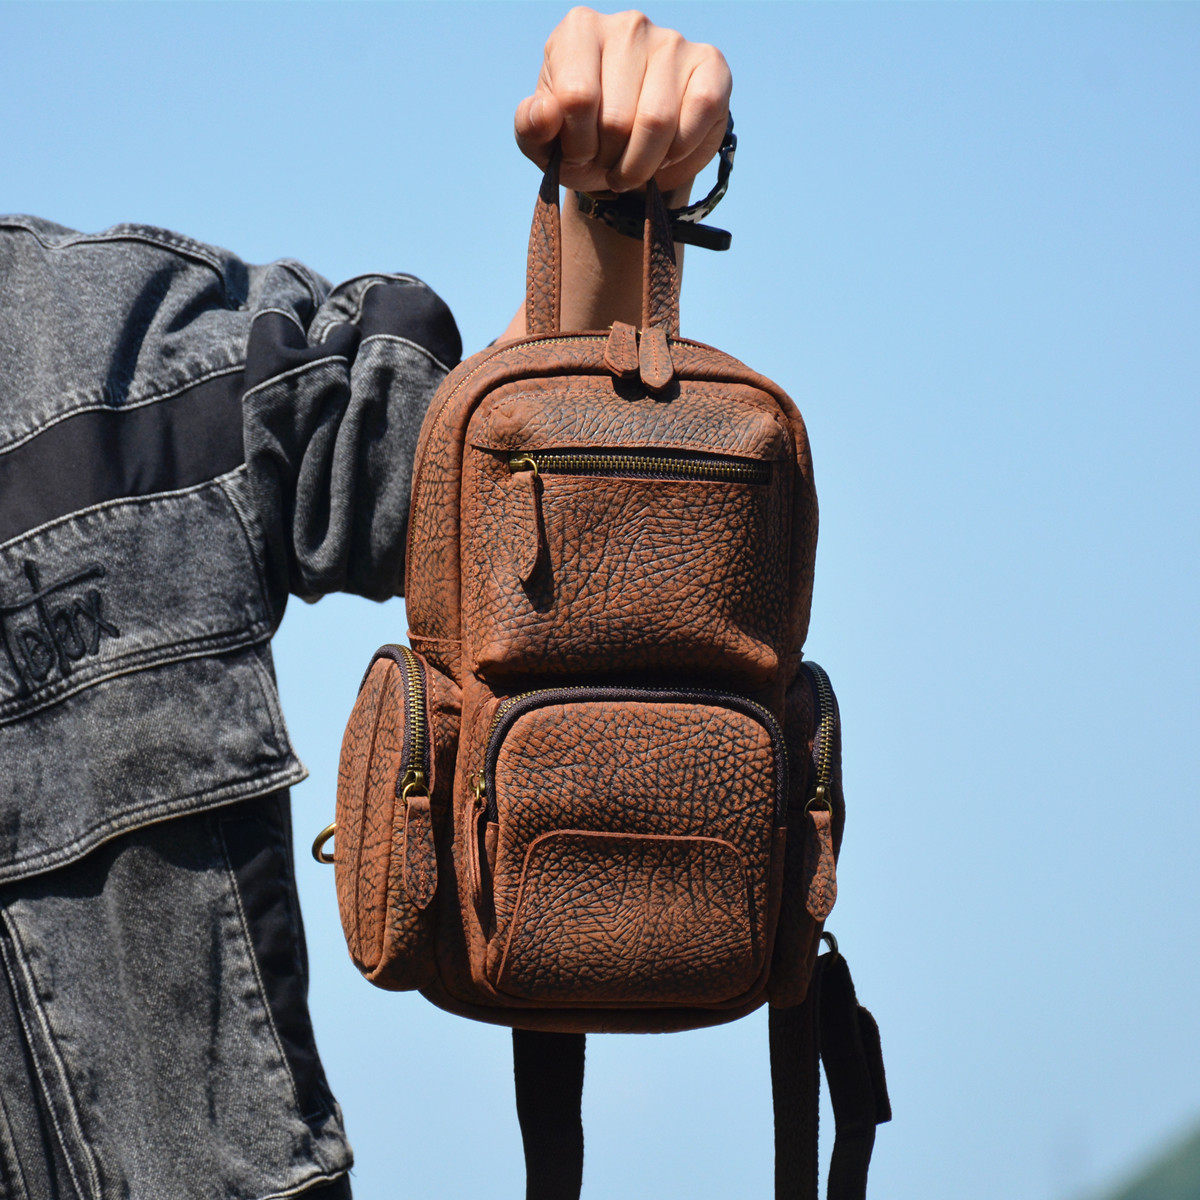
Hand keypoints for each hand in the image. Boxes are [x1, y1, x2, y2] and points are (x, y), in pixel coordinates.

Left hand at [515, 7, 731, 196]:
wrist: (629, 150)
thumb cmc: (582, 140)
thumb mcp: (543, 141)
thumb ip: (530, 126)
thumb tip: (545, 113)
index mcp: (578, 31)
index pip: (577, 99)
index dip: (577, 145)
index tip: (578, 155)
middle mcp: (627, 25)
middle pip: (617, 118)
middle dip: (610, 160)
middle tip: (608, 165)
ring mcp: (671, 40)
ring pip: (657, 123)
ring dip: (642, 165)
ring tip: (632, 167)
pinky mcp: (710, 63)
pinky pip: (699, 113)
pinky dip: (680, 152)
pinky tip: (666, 154)